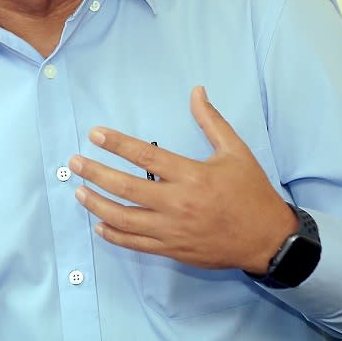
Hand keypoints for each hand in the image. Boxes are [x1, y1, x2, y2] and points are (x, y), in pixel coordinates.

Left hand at [68, 86, 296, 272]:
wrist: (267, 239)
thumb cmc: (251, 192)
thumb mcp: (235, 151)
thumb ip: (211, 121)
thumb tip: (196, 91)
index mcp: (191, 175)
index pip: (144, 157)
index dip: (116, 144)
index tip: (94, 134)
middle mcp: (177, 203)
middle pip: (125, 188)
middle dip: (95, 173)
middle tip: (74, 162)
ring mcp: (172, 230)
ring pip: (124, 219)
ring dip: (97, 204)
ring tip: (79, 191)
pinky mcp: (172, 249)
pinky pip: (135, 244)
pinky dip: (114, 235)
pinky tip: (99, 225)